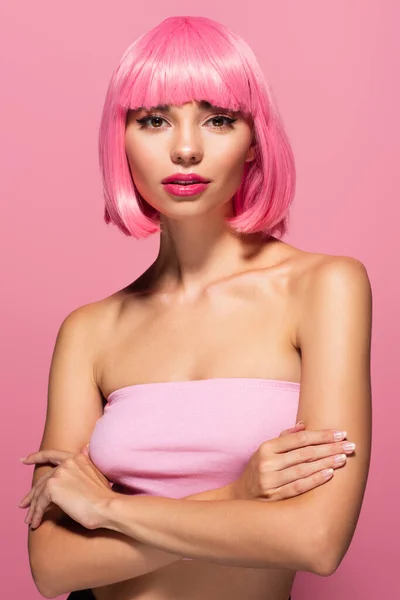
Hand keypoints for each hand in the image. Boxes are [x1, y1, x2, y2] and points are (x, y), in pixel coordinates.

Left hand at [19, 448, 114, 529]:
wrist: (106, 506)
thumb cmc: (104, 496)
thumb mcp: (96, 474)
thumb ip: (87, 463)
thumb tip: (85, 447)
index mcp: (77, 457)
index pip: (52, 454)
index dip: (36, 457)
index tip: (24, 460)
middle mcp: (67, 462)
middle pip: (43, 479)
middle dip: (32, 494)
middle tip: (24, 505)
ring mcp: (59, 474)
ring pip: (39, 493)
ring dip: (33, 508)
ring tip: (30, 519)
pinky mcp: (53, 487)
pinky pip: (39, 503)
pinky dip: (36, 514)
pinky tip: (36, 523)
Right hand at [232, 423, 354, 500]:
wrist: (241, 497)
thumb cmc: (259, 469)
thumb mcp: (266, 450)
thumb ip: (285, 437)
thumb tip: (305, 424)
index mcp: (266, 447)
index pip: (299, 438)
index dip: (321, 435)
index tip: (341, 433)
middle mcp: (267, 463)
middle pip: (305, 453)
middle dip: (330, 448)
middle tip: (350, 445)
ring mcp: (270, 481)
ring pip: (304, 469)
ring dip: (326, 463)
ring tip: (344, 458)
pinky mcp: (274, 497)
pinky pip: (299, 487)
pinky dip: (315, 480)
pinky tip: (330, 473)